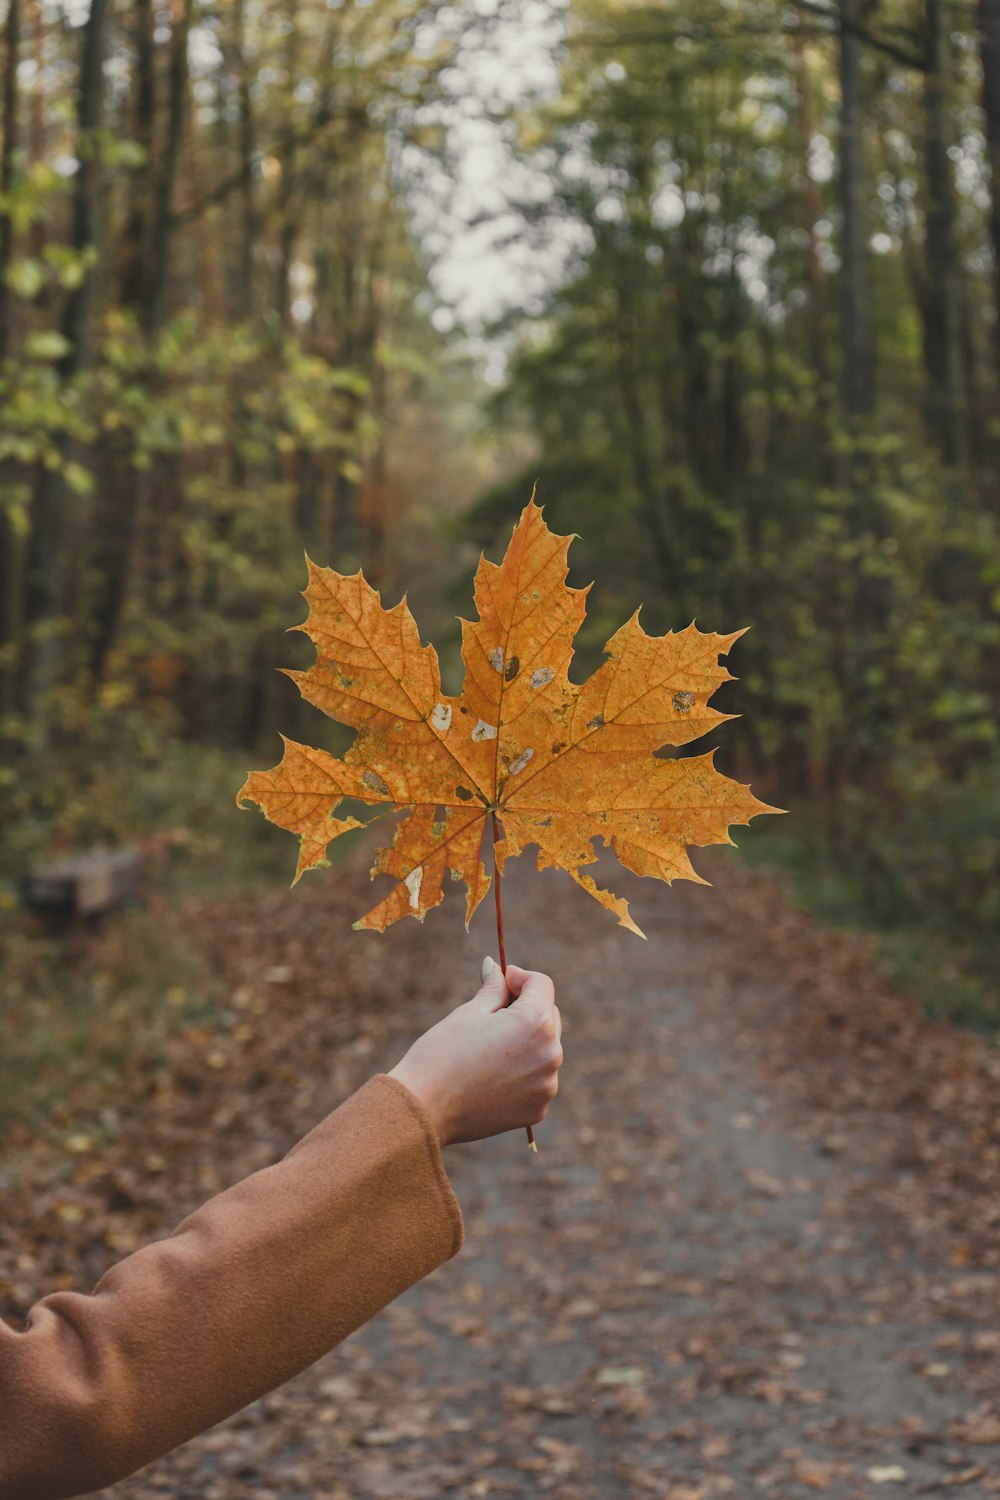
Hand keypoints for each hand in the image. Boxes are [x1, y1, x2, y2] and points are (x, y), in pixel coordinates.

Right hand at [388, 958, 562, 1146]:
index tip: (499, 980)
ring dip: (526, 1041)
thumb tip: (496, 966)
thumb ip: (494, 988)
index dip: (519, 977)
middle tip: (492, 1011)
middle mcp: (551, 1053)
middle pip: (549, 1016)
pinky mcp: (538, 1109)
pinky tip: (492, 1074)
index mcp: (535, 1022)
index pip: (541, 985)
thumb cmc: (442, 1054)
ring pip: (545, 1049)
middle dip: (526, 1008)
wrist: (424, 1109)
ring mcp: (546, 1085)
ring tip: (489, 1046)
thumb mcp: (470, 1012)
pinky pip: (538, 1079)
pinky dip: (523, 1071)